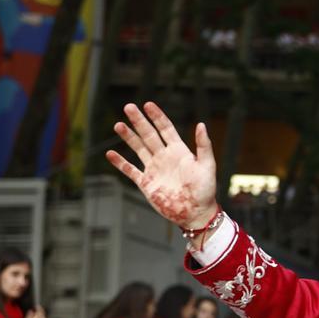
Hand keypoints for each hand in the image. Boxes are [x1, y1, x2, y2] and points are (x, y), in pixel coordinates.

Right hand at [106, 102, 217, 228]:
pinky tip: (110, 153)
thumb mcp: (207, 166)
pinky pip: (130, 170)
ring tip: (118, 125)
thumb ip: (204, 146)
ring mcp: (154, 169)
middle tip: (128, 106)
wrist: (196, 214)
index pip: (166, 129)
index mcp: (179, 152)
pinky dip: (120, 163)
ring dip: (128, 137)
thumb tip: (201, 124)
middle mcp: (165, 157)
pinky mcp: (146, 183)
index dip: (157, 116)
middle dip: (139, 121)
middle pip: (149, 135)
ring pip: (139, 149)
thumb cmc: (205, 191)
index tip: (148, 104)